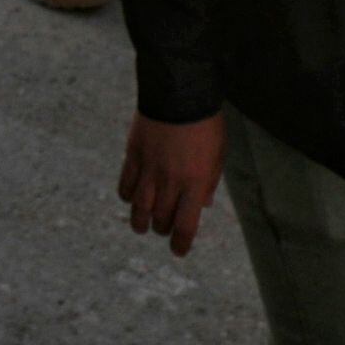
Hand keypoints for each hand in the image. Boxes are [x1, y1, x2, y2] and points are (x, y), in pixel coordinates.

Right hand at [117, 111, 225, 256]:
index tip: (178, 251)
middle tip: (163, 229)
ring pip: (139, 209)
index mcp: (195, 183)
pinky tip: (131, 198)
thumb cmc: (205, 124)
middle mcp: (170, 182)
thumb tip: (202, 205)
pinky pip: (126, 185)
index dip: (180, 244)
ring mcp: (149, 170)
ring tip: (142, 226)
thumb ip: (209, 182)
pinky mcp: (133, 156)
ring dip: (140, 222)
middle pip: (160, 219)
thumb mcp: (218, 154)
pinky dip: (128, 197)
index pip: (185, 226)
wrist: (179, 92)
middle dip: (162, 230)